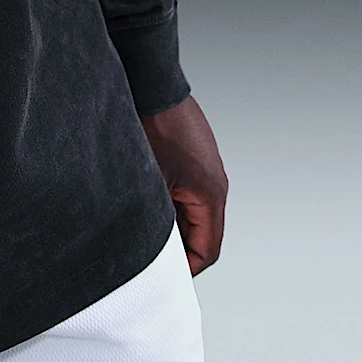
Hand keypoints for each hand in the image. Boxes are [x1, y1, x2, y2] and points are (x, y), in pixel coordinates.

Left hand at [140, 94, 227, 274]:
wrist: (152, 84)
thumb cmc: (153, 127)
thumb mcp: (151, 185)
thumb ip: (156, 222)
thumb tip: (151, 248)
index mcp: (211, 194)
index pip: (206, 249)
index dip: (186, 269)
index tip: (164, 277)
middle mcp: (215, 182)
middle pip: (203, 232)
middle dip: (178, 247)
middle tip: (150, 257)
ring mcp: (207, 167)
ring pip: (194, 212)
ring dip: (173, 223)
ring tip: (145, 226)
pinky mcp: (195, 156)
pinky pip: (189, 190)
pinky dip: (171, 201)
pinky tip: (147, 198)